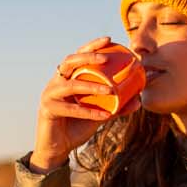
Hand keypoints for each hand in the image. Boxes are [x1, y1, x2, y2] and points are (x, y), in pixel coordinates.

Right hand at [29, 37, 140, 171]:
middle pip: (70, 62)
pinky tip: (105, 116)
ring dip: (91, 86)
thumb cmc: (78, 125)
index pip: (78, 56)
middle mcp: (56, 81)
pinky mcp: (47, 109)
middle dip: (88, 56)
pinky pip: (70, 109)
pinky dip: (89, 112)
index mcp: (67, 77)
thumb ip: (117, 106)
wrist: (58, 147)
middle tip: (106, 58)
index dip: (91, 46)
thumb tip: (139, 99)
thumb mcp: (100, 114)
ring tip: (110, 90)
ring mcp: (49, 94)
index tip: (109, 39)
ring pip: (70, 84)